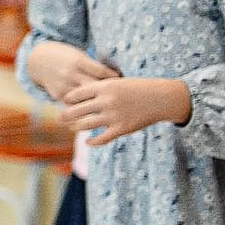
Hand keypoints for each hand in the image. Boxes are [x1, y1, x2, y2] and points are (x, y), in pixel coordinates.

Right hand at [25, 39, 117, 100]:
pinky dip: (84, 107)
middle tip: (120, 97)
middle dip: (108, 92)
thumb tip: (115, 77)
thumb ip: (93, 66)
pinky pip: (74, 104)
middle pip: (95, 86)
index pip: (102, 71)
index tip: (124, 82)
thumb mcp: (79, 56)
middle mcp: (70, 74)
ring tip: (110, 106)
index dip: (115, 77)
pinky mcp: (57, 94)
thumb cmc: (66, 56)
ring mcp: (63, 85)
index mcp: (78, 61)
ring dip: (97, 103)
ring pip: (84, 98)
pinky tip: (94, 109)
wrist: (37, 60)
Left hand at [63, 75, 188, 142]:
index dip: (68, 99)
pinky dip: (92, 142)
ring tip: (74, 127)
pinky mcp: (121, 129)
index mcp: (104, 87)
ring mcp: (113, 116)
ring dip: (76, 128)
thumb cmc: (138, 88)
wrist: (162, 98)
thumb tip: (77, 96)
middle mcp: (106, 101)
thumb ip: (99, 89)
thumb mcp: (117, 82)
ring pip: (84, 126)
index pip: (76, 94)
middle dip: (66, 115)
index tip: (66, 102)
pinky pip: (100, 139)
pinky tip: (88, 141)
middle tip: (61, 118)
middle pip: (75, 111)